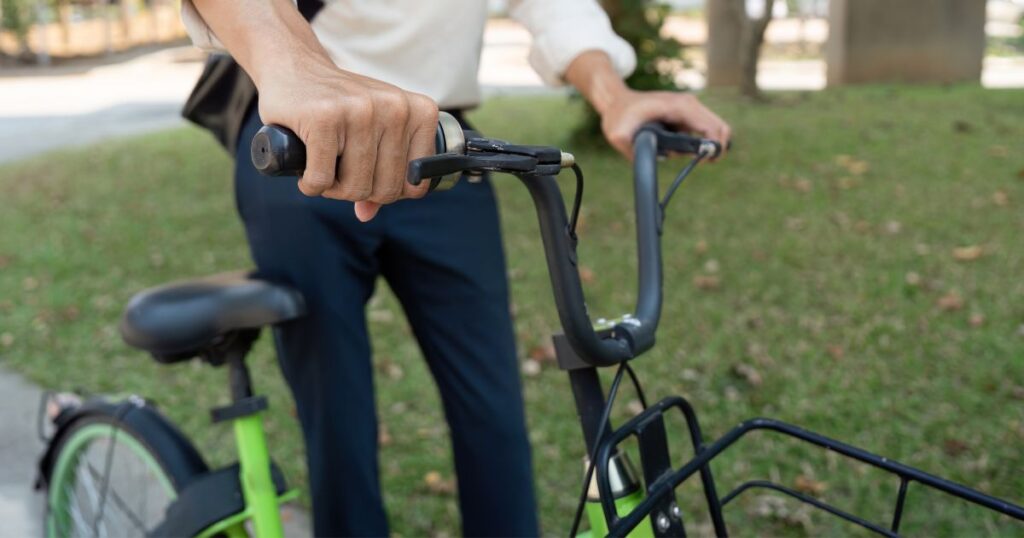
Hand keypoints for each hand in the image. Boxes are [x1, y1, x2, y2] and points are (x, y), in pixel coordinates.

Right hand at [257, 59, 437, 220]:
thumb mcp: (372, 133)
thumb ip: (381, 173)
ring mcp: (361, 111)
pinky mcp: (324, 117)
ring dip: (333, 189)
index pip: (416, 185)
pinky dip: (310, 184)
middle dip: (358, 192)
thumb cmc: (340, 106)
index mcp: (418, 112)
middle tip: (339, 173)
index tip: (369, 177)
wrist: (295, 67)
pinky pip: (322, 180)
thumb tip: (367, 214)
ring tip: (323, 167)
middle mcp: (395, 109)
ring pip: (355, 187)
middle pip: (385, 189)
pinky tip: (306, 169)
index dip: (390, 192)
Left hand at [600, 90, 731, 159]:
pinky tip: (675, 146)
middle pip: (721, 127)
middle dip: (714, 149)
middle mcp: (688, 104)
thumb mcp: (618, 135)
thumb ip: (633, 151)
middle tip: (700, 162)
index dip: (714, 148)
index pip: (712, 127)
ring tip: (676, 151)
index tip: (703, 161)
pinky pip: (702, 131)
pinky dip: (696, 144)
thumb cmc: (619, 115)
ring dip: (702, 147)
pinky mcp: (686, 115)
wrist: (616, 100)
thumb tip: (649, 164)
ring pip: (713, 130)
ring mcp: (689, 108)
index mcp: (679, 107)